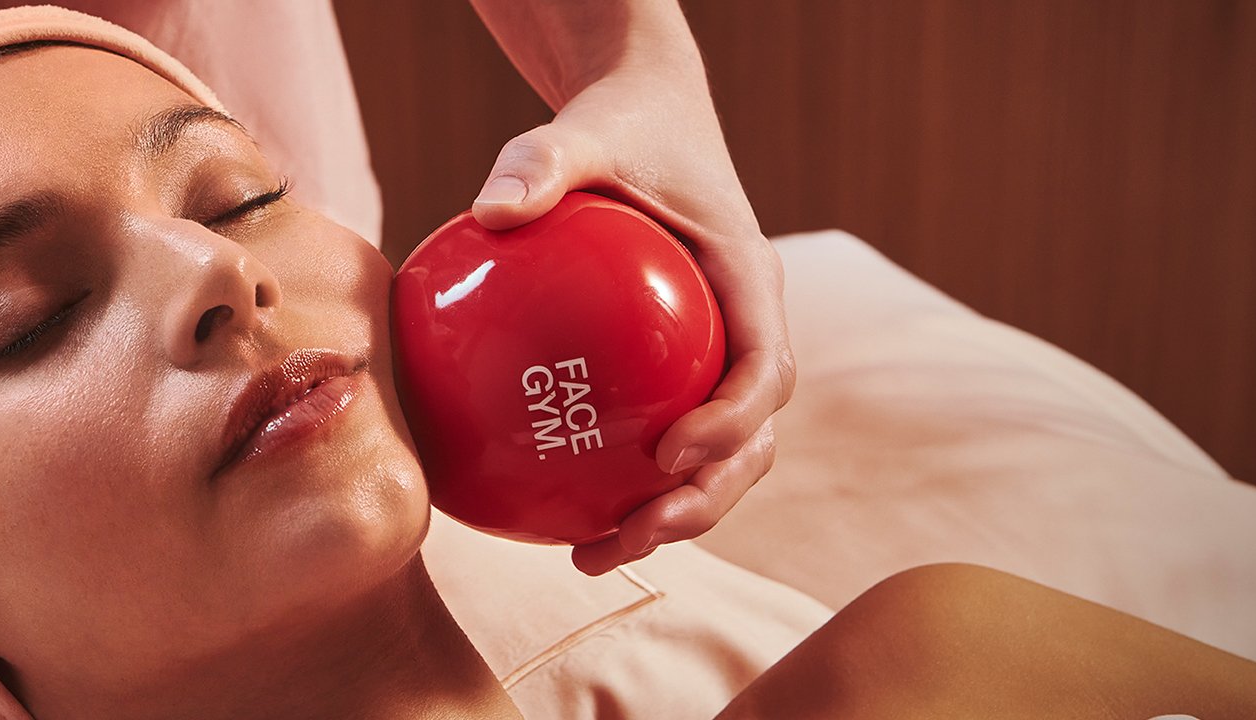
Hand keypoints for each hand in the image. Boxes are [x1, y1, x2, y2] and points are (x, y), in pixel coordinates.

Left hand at [470, 66, 794, 576]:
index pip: (766, 367)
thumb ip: (540, 163)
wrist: (642, 116)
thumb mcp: (579, 130)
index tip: (673, 453)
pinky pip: (654, 436)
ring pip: (714, 459)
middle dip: (707, 500)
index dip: (734, 422)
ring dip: (668, 515)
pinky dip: (617, 482)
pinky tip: (549, 515)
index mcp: (748, 281)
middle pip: (752, 439)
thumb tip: (490, 212)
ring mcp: (715, 359)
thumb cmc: (618, 125)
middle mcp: (744, 331)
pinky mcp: (676, 373)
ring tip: (592, 555)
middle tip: (636, 533)